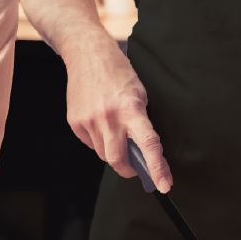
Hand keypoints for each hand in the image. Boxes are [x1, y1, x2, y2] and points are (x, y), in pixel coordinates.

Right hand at [65, 42, 171, 191]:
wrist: (87, 53)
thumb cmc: (118, 72)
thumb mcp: (139, 93)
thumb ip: (140, 122)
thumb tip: (141, 151)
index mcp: (130, 108)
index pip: (147, 144)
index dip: (157, 168)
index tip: (164, 185)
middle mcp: (108, 117)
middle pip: (117, 160)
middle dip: (128, 169)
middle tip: (134, 168)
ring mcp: (89, 121)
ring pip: (103, 153)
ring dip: (112, 150)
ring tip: (114, 129)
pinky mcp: (75, 122)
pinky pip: (90, 143)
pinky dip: (98, 139)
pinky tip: (99, 120)